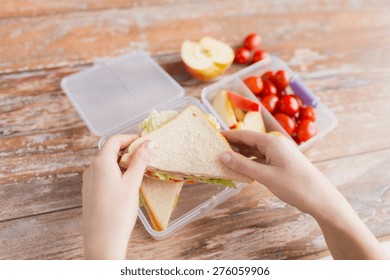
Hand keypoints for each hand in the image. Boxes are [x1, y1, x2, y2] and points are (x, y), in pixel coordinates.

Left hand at [82, 134, 151, 258]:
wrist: (102, 241)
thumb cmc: (118, 212)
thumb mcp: (132, 183)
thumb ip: (140, 161)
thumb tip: (149, 143)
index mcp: (100, 162)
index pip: (114, 140)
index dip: (130, 137)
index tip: (144, 141)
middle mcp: (91, 168)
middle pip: (109, 150)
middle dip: (127, 149)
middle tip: (145, 155)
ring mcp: (89, 181)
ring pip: (106, 163)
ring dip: (122, 161)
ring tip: (139, 169)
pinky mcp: (91, 192)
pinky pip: (103, 174)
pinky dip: (116, 172)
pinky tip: (127, 183)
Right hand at [219, 130, 336, 216]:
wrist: (321, 199)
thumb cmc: (295, 186)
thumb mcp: (265, 176)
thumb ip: (243, 165)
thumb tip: (222, 155)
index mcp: (272, 142)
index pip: (244, 135)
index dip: (228, 136)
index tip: (213, 137)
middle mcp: (276, 144)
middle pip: (249, 141)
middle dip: (233, 145)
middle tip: (215, 150)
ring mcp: (280, 153)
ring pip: (255, 151)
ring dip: (241, 155)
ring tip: (224, 160)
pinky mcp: (282, 162)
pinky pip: (262, 159)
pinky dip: (250, 163)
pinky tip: (241, 168)